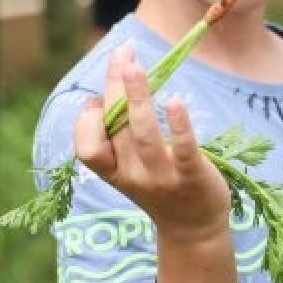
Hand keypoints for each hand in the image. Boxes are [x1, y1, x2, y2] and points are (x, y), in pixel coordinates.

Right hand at [76, 44, 233, 243]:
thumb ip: (115, 137)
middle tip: (122, 52)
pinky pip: (183, 149)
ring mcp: (162, 177)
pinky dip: (179, 125)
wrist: (194, 230)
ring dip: (136, 98)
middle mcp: (133, 175)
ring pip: (142, 134)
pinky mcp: (192, 176)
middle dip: (116, 87)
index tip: (97, 98)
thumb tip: (96, 98)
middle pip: (115, 127)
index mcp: (115, 172)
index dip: (87, 123)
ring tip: (135, 67)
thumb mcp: (130, 168)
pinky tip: (176, 100)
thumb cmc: (161, 188)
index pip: (87, 148)